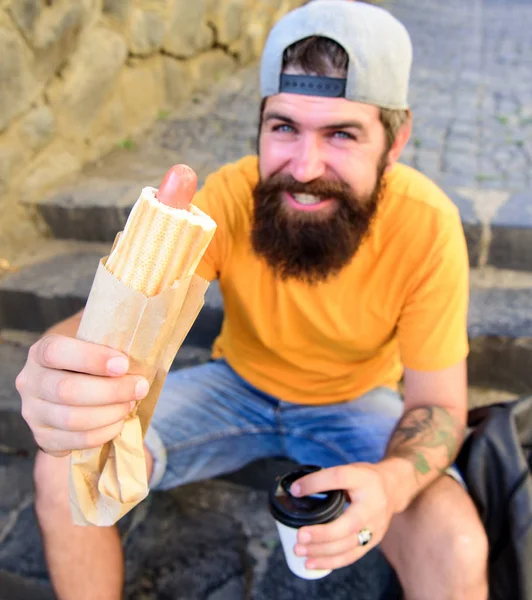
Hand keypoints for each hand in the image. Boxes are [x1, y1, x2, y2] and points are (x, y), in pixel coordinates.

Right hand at [16, 334, 149, 456]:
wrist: (72, 383)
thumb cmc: (91, 359)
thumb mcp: (95, 342)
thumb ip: (110, 342)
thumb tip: (142, 350)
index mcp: (40, 352)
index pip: (57, 352)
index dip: (92, 359)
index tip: (123, 364)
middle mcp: (30, 382)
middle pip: (67, 391)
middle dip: (111, 391)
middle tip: (139, 387)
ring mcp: (33, 412)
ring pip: (72, 420)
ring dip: (110, 413)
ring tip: (130, 404)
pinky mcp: (43, 438)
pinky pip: (75, 441)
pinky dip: (103, 433)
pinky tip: (119, 422)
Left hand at [289, 463, 395, 570]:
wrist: (393, 488)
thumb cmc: (364, 479)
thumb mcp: (350, 470)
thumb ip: (328, 480)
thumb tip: (295, 491)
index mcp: (363, 479)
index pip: (339, 478)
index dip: (316, 483)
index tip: (296, 490)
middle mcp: (372, 504)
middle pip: (348, 523)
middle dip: (322, 533)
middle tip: (300, 535)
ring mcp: (375, 525)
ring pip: (349, 545)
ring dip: (322, 551)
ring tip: (300, 550)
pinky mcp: (374, 540)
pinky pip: (352, 555)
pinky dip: (331, 562)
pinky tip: (312, 563)